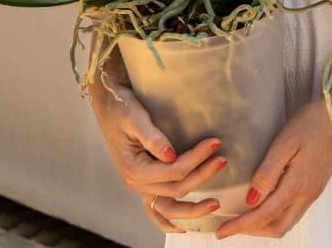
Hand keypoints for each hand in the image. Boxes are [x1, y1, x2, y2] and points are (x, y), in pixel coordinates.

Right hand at [88, 55, 228, 232]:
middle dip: (202, 175)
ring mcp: (140, 186)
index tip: (214, 143)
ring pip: (170, 206)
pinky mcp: (145, 183)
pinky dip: (168, 221)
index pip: (174, 171)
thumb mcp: (135, 118)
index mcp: (135, 169)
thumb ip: (153, 138)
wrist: (108, 104)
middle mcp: (137, 183)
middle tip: (222, 160)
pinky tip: (183, 227)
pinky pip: (156, 211)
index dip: (196, 159)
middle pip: (176, 188)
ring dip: (192, 208)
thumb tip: (171, 156)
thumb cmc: (121, 107)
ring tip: (215, 203)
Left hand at [215, 100, 331, 239]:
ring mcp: (313, 194)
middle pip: (277, 227)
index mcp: (297, 186)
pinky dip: (275, 216)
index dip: (241, 226)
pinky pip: (293, 212)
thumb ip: (267, 173)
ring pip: (286, 222)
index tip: (222, 231)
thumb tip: (251, 200)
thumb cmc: (312, 124)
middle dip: (252, 231)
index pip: (264, 215)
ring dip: (264, 226)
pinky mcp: (315, 188)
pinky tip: (264, 205)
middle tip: (231, 226)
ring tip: (244, 219)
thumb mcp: (285, 144)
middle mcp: (306, 196)